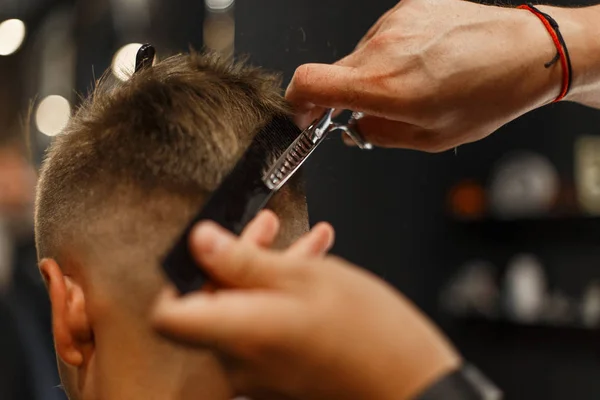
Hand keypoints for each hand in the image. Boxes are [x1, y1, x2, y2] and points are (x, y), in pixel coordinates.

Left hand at [151, 216, 460, 399]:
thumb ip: (243, 260)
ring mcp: (260, 372)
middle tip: (266, 226)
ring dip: (267, 271)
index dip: (180, 276)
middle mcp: (240, 360)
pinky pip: (267, 328)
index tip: (205, 248)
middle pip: (213, 303)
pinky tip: (312, 267)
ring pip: (246, 309)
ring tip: (302, 241)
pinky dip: (281, 296)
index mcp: (238, 332)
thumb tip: (199, 241)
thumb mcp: (305, 277)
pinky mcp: (281, 375)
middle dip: (237, 256)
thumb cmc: (368, 333)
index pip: (168, 313)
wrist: (413, 384)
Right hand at [286, 0, 563, 151]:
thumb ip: (379, 133)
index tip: (306, 114)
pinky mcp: (408, 6)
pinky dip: (393, 53)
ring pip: (359, 55)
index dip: (297, 102)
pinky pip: (383, 36)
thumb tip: (352, 127)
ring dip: (373, 74)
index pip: (308, 83)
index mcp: (385, 87)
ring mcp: (394, 23)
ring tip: (415, 82)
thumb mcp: (431, 137)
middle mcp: (382, 49)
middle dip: (342, 95)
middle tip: (370, 108)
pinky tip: (425, 61)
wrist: (529, 52)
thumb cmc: (489, 96)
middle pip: (333, 72)